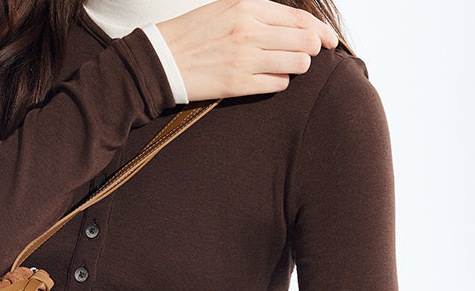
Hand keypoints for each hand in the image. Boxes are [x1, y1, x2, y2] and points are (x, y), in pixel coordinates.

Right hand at [158, 0, 338, 99]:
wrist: (161, 60)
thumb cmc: (193, 34)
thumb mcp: (226, 9)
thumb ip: (259, 13)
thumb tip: (293, 26)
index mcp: (248, 7)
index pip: (299, 18)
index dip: (320, 31)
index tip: (329, 41)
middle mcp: (250, 30)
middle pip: (304, 42)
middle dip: (310, 50)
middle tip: (305, 55)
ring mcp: (245, 59)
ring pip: (295, 64)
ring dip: (296, 67)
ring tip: (285, 66)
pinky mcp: (237, 84)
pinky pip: (277, 84)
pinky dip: (279, 81)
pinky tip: (270, 79)